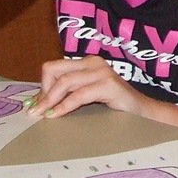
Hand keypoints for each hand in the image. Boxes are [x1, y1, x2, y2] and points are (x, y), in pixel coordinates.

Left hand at [28, 56, 145, 118]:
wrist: (143, 112)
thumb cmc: (113, 105)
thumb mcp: (86, 95)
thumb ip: (67, 94)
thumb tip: (37, 102)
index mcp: (86, 62)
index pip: (53, 68)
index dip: (42, 86)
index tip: (35, 105)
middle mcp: (93, 62)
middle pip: (54, 71)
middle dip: (43, 93)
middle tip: (34, 112)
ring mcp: (102, 72)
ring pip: (65, 82)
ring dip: (50, 100)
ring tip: (42, 115)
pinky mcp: (109, 85)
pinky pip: (79, 95)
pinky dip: (64, 106)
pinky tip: (56, 115)